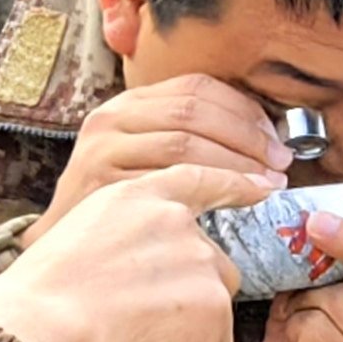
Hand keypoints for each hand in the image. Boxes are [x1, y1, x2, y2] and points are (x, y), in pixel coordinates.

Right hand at [0, 165, 263, 341]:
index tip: (262, 185)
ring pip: (214, 305)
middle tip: (139, 316)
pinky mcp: (214, 308)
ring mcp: (201, 262)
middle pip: (213, 262)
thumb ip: (128, 232)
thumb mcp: (81, 231)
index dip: (233, 183)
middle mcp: (178, 223)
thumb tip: (151, 262)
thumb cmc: (43, 295)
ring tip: (134, 335)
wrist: (44, 327)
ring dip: (188, 327)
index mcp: (138, 196)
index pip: (198, 180)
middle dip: (191, 292)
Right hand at [44, 75, 288, 225]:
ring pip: (186, 142)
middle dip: (247, 136)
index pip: (195, 86)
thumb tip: (259, 143)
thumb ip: (186, 144)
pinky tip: (241, 200)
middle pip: (194, 110)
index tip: (274, 137)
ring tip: (268, 183)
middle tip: (280, 163)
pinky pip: (172, 178)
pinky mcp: (104, 183)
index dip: (242, 109)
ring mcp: (104, 149)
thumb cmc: (115, 214)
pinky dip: (215, 186)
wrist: (61, 254)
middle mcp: (111, 118)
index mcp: (126, 104)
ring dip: (237, 162)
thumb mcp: (143, 163)